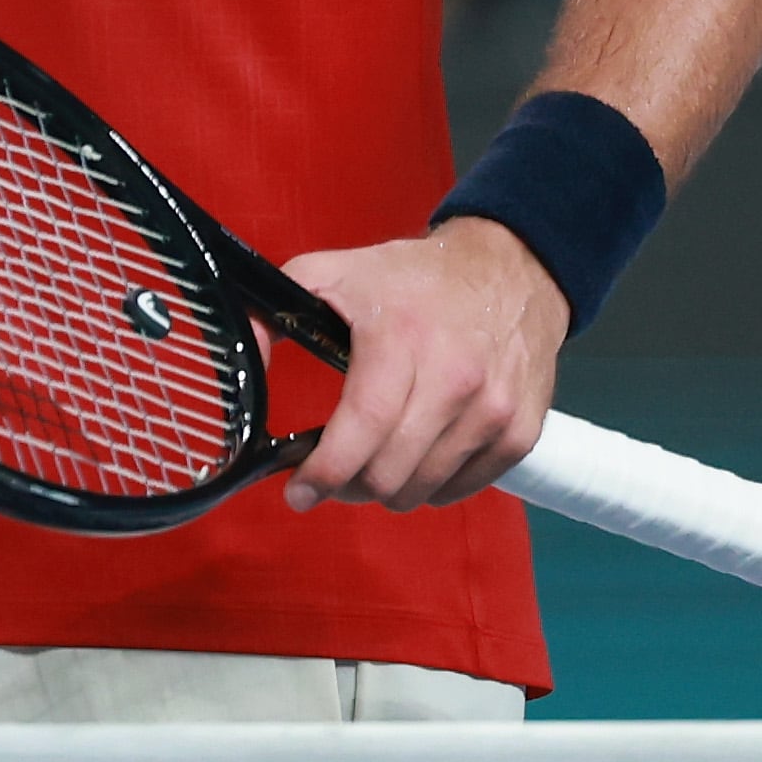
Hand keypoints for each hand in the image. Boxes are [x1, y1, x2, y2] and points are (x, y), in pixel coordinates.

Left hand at [278, 219, 563, 512]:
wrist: (512, 270)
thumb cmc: (412, 278)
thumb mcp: (332, 273)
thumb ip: (274, 313)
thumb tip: (240, 361)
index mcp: (402, 340)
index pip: (362, 428)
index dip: (325, 471)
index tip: (298, 492)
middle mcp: (455, 380)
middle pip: (390, 473)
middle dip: (348, 485)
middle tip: (332, 473)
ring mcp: (493, 410)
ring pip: (423, 490)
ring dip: (387, 489)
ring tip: (371, 464)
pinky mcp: (521, 431)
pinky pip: (462, 489)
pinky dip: (431, 486)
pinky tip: (415, 459)